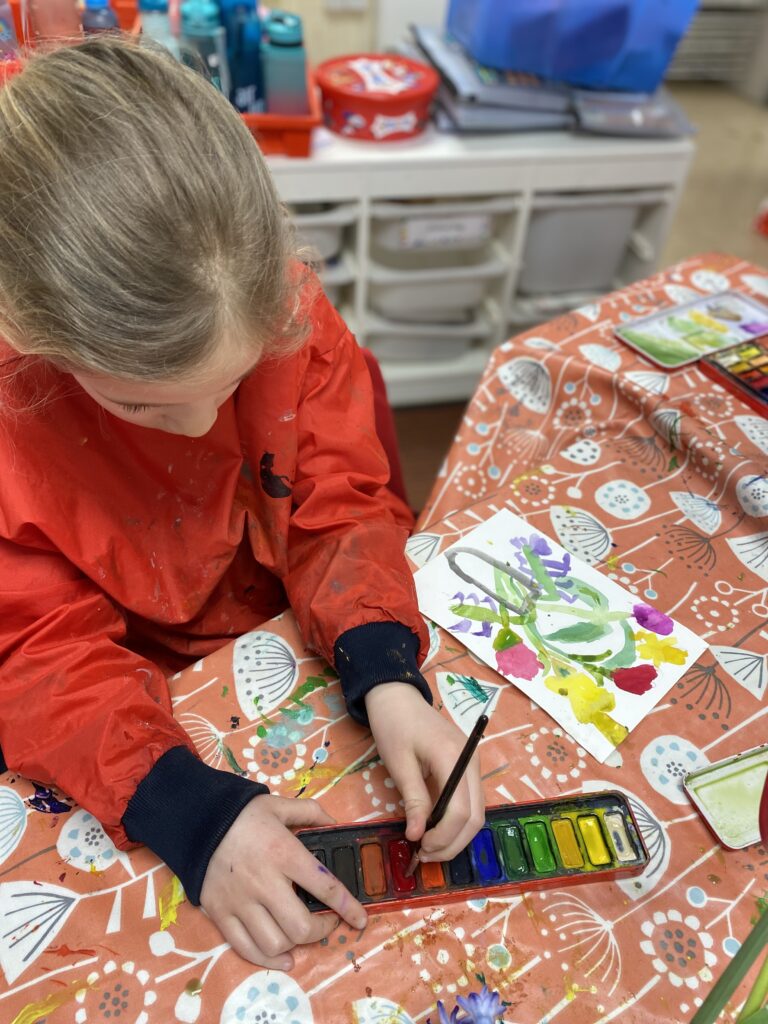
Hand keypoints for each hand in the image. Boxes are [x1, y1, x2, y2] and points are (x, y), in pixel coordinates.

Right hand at [200, 795, 366, 968]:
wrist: (196, 821)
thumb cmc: (242, 814)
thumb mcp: (279, 804)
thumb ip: (311, 813)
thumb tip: (335, 824)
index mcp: (283, 853)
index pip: (325, 887)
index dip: (348, 906)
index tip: (360, 918)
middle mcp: (264, 882)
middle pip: (301, 926)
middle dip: (322, 930)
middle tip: (327, 922)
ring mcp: (240, 902)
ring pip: (275, 943)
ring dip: (296, 944)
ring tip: (302, 934)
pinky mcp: (221, 914)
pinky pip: (246, 948)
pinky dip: (267, 960)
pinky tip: (283, 958)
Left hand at [365, 682, 484, 863]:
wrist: (397, 697)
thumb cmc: (393, 725)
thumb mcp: (398, 763)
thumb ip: (413, 800)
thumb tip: (416, 836)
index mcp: (453, 757)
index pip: (461, 810)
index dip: (443, 837)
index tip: (420, 847)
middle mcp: (471, 761)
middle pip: (476, 816)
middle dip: (453, 842)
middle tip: (425, 855)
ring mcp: (472, 763)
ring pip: (476, 812)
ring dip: (456, 835)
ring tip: (428, 846)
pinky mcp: (466, 766)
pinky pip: (469, 800)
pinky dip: (456, 820)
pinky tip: (436, 829)